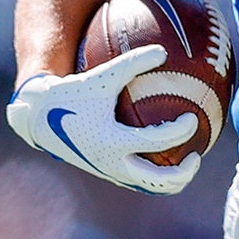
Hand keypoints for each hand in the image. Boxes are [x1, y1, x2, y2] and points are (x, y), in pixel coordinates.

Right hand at [6, 46, 201, 193]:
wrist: (41, 119)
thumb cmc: (74, 93)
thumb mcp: (102, 76)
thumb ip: (132, 63)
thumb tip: (164, 51)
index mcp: (112, 141)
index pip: (156, 142)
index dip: (180, 131)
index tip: (192, 117)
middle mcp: (112, 163)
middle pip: (158, 181)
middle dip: (183, 172)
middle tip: (197, 155)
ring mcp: (111, 172)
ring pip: (151, 187)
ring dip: (173, 179)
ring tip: (188, 161)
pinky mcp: (109, 172)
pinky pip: (141, 179)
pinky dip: (158, 172)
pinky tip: (170, 154)